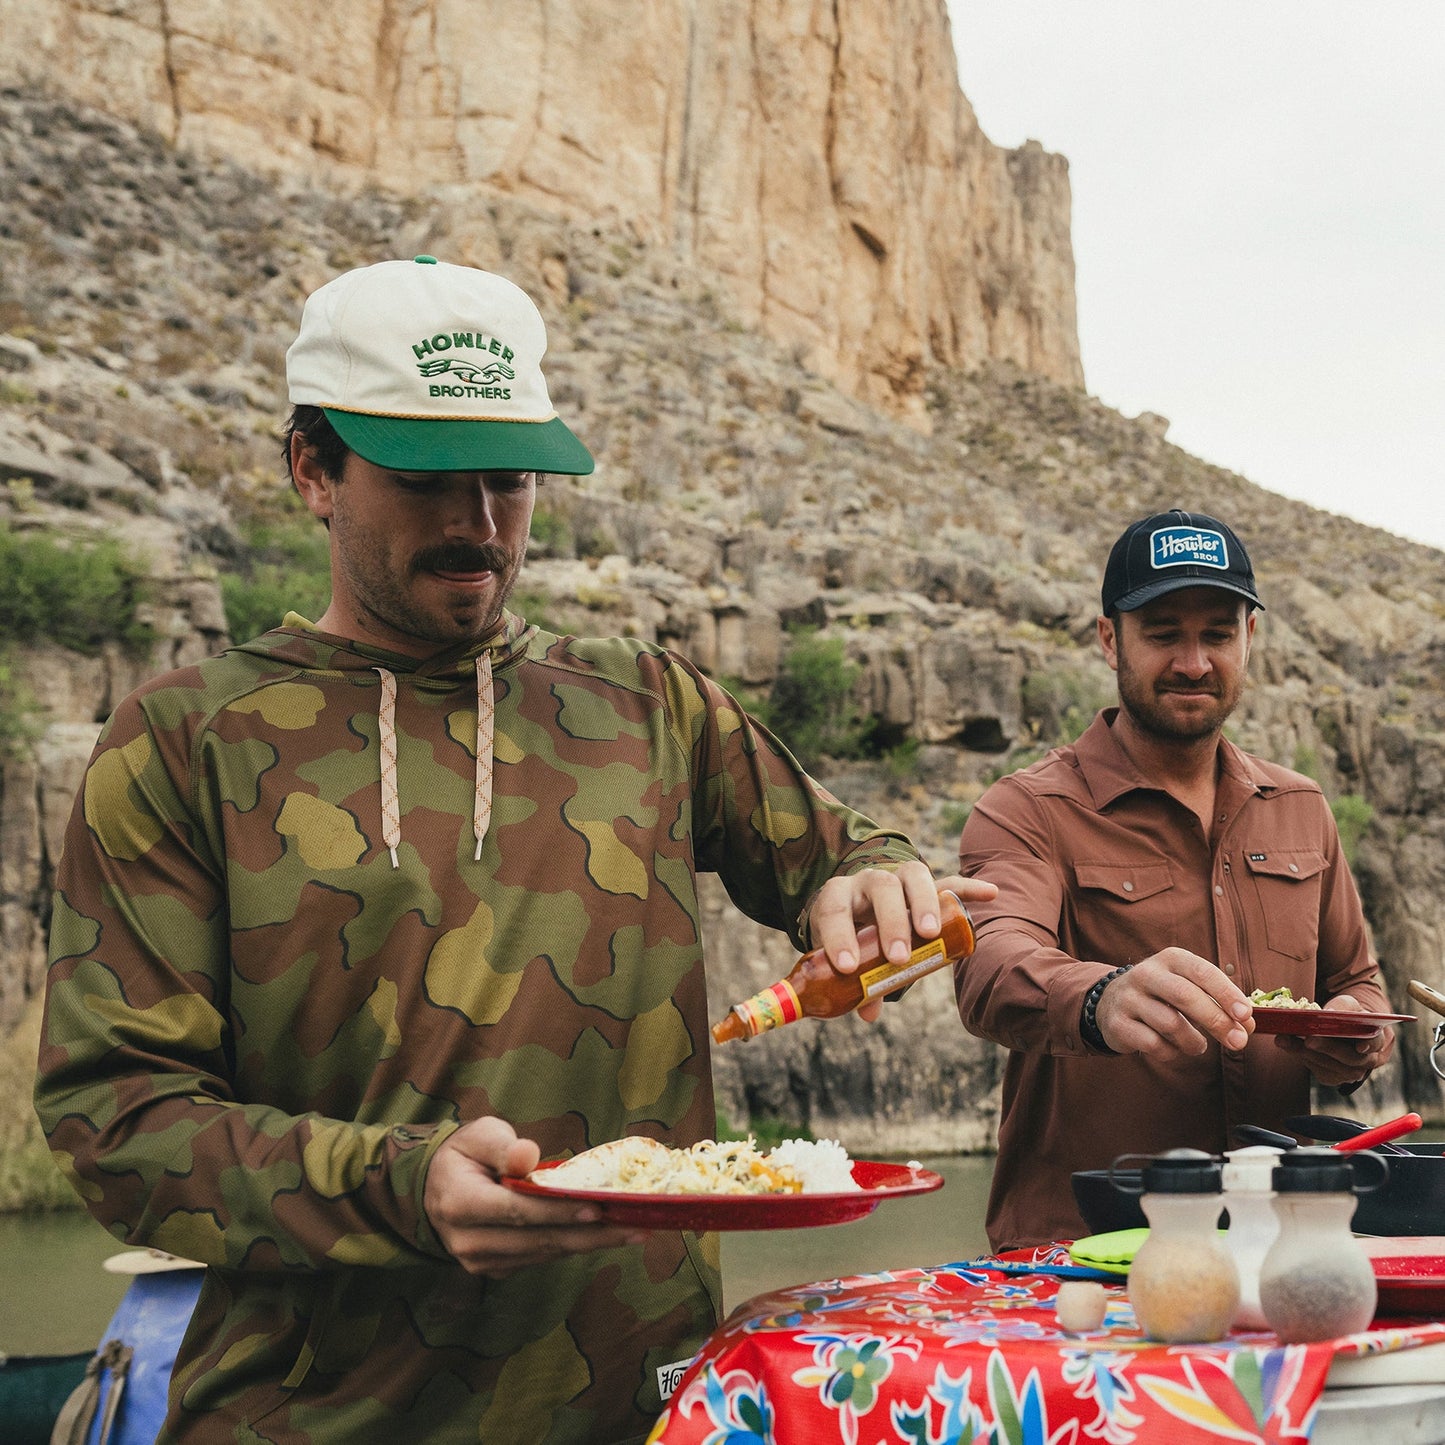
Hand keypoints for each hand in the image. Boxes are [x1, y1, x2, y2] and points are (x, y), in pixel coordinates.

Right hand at [423, 1118, 642, 1276]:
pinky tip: (605, 1235)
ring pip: (544, 1253)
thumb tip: (527, 1156)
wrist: (436, 1189)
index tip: (596, 1207)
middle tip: (635, 1226)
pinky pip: (541, 1258)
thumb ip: (502, 1146)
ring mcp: (482, 1261)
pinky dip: (573, 1246)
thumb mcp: (478, 1135)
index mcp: (460, 1202)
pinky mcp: (496, 1270)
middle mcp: (469, 1241)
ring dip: (590, 1243)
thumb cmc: (465, 1154)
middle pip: (538, 1240)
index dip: (557, 1211)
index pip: (516, 1210)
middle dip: (590, 1234)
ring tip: (632, 1231)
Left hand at [806, 862, 998, 1021]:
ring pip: (914, 876)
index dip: (838, 936)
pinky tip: (990, 893)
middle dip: (891, 922)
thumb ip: (852, 982)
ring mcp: (897, 879)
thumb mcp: (839, 956)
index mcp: (837, 897)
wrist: (854, 906)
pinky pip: (949, 882)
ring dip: (924, 903)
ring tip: (931, 933)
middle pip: (882, 886)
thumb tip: (868, 1013)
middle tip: (899, 958)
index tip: (848, 966)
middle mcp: (867, 881)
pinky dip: (968, 888)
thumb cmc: (845, 937)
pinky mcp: (924, 887)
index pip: (835, 909)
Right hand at [1093, 947, 1253, 1056]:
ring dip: (1193, 1042)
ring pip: (1170, 1024)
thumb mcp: (1189, 988)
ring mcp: (1129, 998)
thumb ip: (1218, 1004)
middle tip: (1238, 1042)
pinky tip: (1173, 1049)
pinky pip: (1153, 1044)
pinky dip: (1172, 1053)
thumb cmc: (1163, 996)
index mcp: (1171, 959)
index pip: (1202, 972)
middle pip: (1186, 996)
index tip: (1245, 1015)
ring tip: (1198, 1045)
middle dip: (1217, 1021)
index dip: (1226, 994)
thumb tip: (1248, 1025)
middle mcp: (1147, 973)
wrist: (1111, 1002)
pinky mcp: (1118, 1023)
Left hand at [1272, 993, 1394, 1086]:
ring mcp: (1350, 1072)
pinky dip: (1300, 1056)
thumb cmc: (1347, 1015)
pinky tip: (1287, 1044)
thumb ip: (1342, 1007)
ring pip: (1331, 1067)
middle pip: (1350, 1059)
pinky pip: (1317, 1069)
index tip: (1360, 1047)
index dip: (1370, 1045)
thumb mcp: (1347, 1004)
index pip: (1376, 1043)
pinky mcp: (1332, 1077)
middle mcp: (1366, 1060)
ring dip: (1306, 1052)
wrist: (1339, 1029)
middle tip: (1308, 1039)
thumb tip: (1327, 1014)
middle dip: (1328, 1048)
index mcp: (1376, 1039)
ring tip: (1285, 1038)